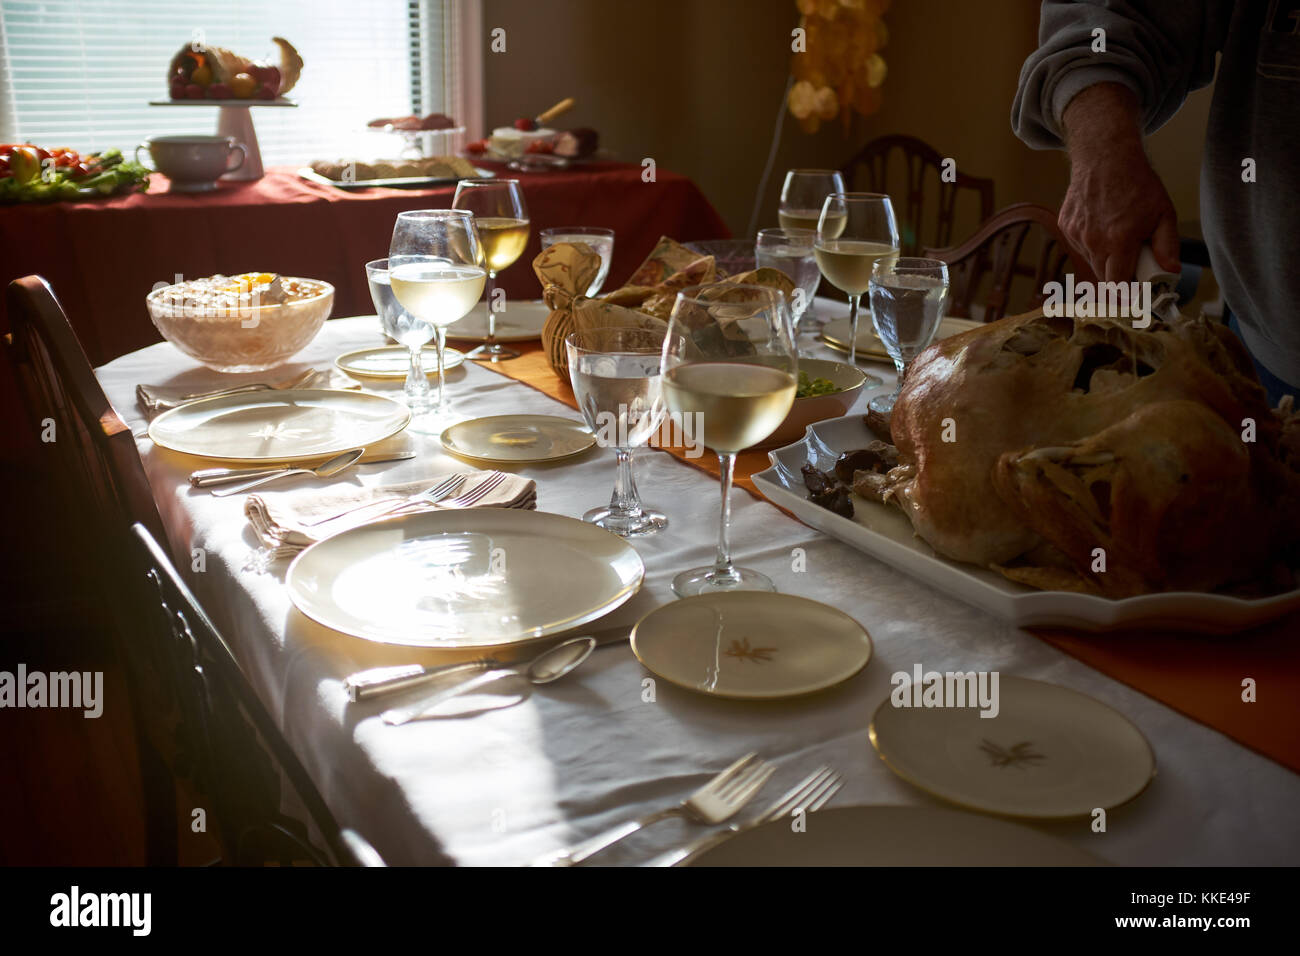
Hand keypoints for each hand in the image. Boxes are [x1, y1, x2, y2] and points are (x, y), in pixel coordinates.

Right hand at [1058, 84, 1181, 281]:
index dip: (1126, 297)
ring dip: (1105, 259)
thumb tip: (1171, 271)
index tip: (1134, 298)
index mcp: (1119, 242)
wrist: (1106, 157)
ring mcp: (1076, 234)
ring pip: (1091, 262)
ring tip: (1118, 236)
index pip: (1117, 286)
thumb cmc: (1137, 183)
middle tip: (1133, 263)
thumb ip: (1168, 246)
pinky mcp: (1065, 226)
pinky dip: (1092, 243)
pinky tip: (1102, 225)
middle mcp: (1093, 242)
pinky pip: (1080, 246)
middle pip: (1104, 278)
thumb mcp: (1164, 213)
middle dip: (1119, 277)